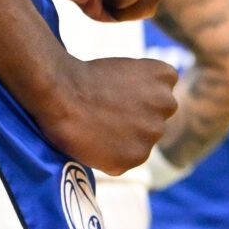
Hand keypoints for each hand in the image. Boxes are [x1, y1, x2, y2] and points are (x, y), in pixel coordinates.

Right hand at [35, 55, 177, 174]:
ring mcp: (152, 133)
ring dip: (127, 139)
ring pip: (142, 141)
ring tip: (100, 127)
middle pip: (155, 119)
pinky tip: (96, 141)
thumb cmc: (86, 77)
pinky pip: (126, 160)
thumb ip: (146, 88)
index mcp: (164, 75)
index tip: (119, 92)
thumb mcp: (127, 69)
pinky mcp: (135, 157)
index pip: (162, 92)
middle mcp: (166, 104)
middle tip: (109, 112)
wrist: (62, 94)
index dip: (140, 95)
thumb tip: (147, 114)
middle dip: (138, 118)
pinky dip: (113, 156)